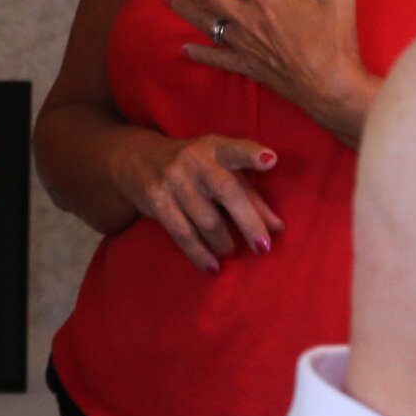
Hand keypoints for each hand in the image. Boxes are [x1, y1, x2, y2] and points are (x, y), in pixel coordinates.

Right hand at [113, 131, 283, 271]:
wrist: (137, 160)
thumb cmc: (194, 167)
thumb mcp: (219, 170)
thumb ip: (249, 195)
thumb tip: (277, 227)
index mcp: (214, 148)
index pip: (234, 149)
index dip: (251, 154)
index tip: (271, 159)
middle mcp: (194, 161)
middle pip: (226, 191)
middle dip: (248, 221)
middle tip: (263, 247)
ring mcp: (173, 181)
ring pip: (207, 220)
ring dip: (224, 242)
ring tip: (231, 250)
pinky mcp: (157, 201)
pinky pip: (183, 234)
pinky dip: (200, 254)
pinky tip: (213, 267)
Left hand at [149, 0, 378, 145]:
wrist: (334, 91)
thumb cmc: (337, 44)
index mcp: (269, 0)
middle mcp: (249, 20)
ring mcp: (246, 45)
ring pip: (207, 24)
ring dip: (184, 10)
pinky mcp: (250, 67)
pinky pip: (219, 59)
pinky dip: (201, 54)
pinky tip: (185, 50)